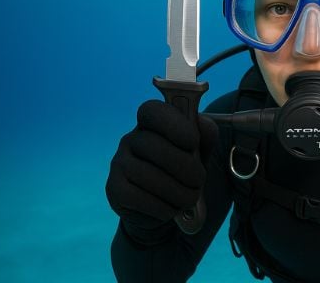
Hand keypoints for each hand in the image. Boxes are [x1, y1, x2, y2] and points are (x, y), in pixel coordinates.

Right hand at [106, 99, 218, 243]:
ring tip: (189, 198)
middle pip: (154, 146)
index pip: (152, 111)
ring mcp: (118, 163)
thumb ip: (205, 136)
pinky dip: (162, 207)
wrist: (163, 209)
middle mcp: (130, 139)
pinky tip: (171, 209)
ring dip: (177, 191)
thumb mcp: (199, 153)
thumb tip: (203, 124)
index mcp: (151, 124)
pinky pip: (139, 197)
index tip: (192, 141)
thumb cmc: (182, 173)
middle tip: (199, 181)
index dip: (173, 124)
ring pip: (148, 175)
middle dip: (185, 168)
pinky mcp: (114, 189)